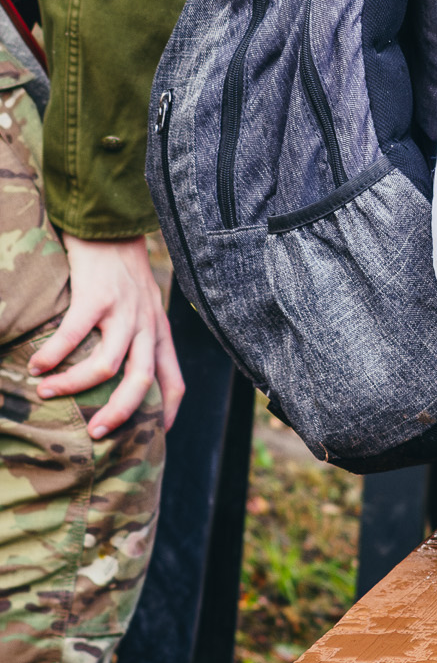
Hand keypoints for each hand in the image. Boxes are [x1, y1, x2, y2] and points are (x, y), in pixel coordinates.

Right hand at [29, 235, 183, 436]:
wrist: (110, 225)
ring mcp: (124, 312)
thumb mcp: (142, 305)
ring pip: (106, 367)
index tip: (152, 436)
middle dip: (118, 415)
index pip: (175, 382)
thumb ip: (137, 336)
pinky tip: (36, 365)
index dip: (167, 414)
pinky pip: (74, 336)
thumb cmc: (120, 269)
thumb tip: (117, 374)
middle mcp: (147, 326)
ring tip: (46, 393)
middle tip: (94, 433)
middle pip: (142, 384)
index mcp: (158, 332)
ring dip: (73, 386)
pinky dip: (53, 355)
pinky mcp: (97, 297)